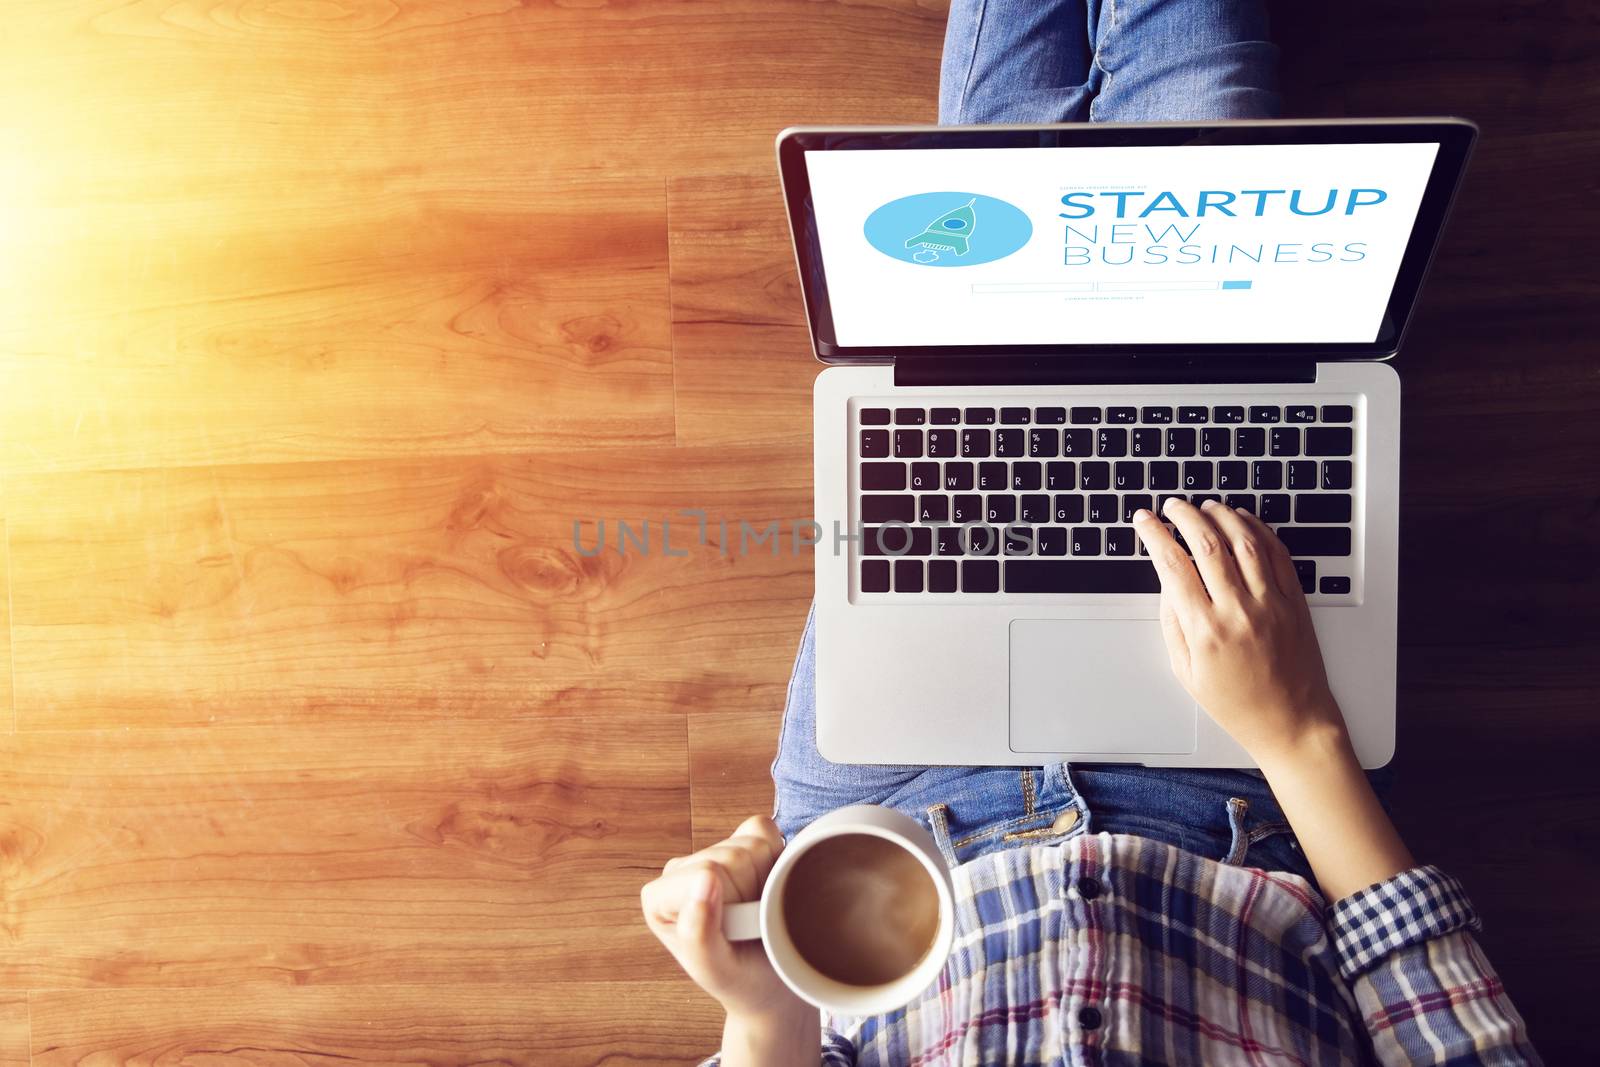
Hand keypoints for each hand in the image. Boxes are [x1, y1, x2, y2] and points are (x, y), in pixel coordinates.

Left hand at [641, 815, 812, 1031]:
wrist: (770, 980)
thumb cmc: (739, 978)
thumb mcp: (716, 969)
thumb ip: (699, 933)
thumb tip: (704, 877)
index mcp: (660, 897)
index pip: (708, 870)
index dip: (736, 901)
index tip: (735, 932)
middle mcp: (680, 871)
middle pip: (733, 855)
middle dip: (753, 892)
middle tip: (752, 926)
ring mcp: (710, 853)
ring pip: (752, 843)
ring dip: (767, 880)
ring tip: (759, 912)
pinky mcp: (737, 842)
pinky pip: (764, 829)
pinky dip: (777, 855)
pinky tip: (768, 886)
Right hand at [1131, 499, 1347, 761]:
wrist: (1292, 722)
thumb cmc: (1238, 704)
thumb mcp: (1186, 672)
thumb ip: (1172, 624)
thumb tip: (1167, 582)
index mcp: (1205, 630)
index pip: (1172, 565)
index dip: (1153, 535)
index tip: (1144, 520)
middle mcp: (1238, 610)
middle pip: (1206, 543)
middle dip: (1184, 516)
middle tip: (1172, 506)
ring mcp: (1270, 602)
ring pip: (1243, 540)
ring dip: (1220, 515)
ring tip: (1205, 507)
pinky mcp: (1294, 600)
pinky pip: (1276, 552)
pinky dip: (1257, 529)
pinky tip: (1242, 521)